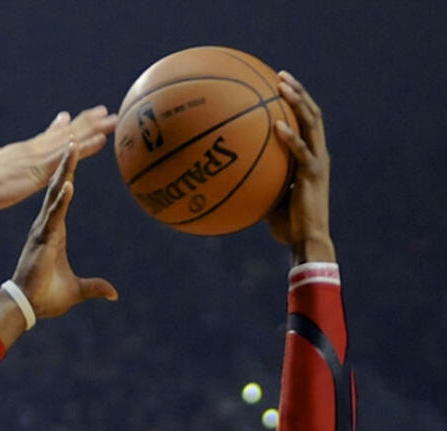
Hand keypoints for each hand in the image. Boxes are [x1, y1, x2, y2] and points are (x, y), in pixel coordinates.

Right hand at [0, 106, 116, 214]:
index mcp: (20, 152)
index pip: (45, 136)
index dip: (60, 126)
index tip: (70, 117)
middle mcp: (31, 149)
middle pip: (65, 133)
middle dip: (85, 121)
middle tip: (104, 111)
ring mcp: (36, 157)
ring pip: (72, 139)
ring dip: (94, 128)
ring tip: (113, 119)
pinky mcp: (39, 170)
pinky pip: (68, 156)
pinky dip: (85, 146)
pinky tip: (101, 140)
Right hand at [9, 143, 117, 319]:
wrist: (28, 307)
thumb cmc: (47, 297)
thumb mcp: (77, 291)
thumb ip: (95, 287)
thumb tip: (114, 294)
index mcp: (55, 231)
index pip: (63, 196)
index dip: (68, 175)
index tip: (73, 154)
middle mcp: (47, 225)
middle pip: (58, 187)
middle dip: (66, 162)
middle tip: (73, 136)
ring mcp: (43, 230)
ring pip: (56, 194)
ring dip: (65, 171)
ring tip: (71, 147)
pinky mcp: (42, 239)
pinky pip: (54, 216)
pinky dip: (62, 200)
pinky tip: (69, 184)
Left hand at [266, 72, 334, 261]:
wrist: (306, 238)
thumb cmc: (285, 222)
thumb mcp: (268, 195)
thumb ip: (257, 179)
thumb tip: (229, 173)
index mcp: (311, 156)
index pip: (306, 121)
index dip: (296, 102)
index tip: (278, 85)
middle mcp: (318, 153)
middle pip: (312, 114)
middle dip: (298, 91)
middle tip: (280, 75)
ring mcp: (317, 162)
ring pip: (312, 123)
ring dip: (298, 102)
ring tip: (283, 86)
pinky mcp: (313, 175)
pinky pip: (301, 151)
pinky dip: (290, 137)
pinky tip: (277, 126)